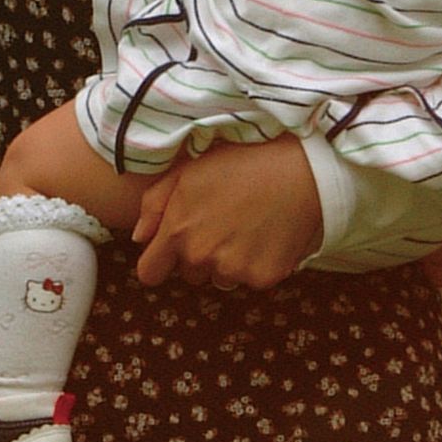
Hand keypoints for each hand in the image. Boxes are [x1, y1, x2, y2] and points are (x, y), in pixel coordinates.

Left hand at [131, 136, 324, 288]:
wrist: (302, 170)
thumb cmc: (243, 162)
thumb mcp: (189, 170)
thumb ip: (154, 204)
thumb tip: (139, 237)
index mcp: (178, 232)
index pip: (150, 272)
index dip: (159, 261)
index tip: (173, 250)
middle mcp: (202, 257)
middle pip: (189, 274)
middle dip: (199, 255)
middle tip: (222, 221)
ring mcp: (233, 270)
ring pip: (220, 278)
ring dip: (227, 261)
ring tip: (246, 225)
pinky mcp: (262, 278)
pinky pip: (249, 279)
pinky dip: (255, 263)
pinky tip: (266, 234)